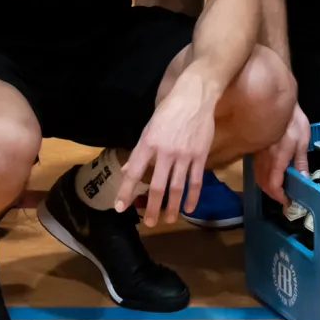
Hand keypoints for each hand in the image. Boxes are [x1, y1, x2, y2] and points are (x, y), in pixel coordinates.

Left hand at [116, 72, 218, 222]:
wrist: (195, 96)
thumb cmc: (169, 111)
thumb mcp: (149, 128)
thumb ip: (140, 152)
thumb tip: (128, 170)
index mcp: (148, 143)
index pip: (134, 172)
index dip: (126, 191)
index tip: (120, 208)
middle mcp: (165, 152)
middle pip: (157, 185)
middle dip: (151, 207)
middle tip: (149, 223)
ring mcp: (184, 155)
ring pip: (177, 187)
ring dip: (172, 206)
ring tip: (169, 219)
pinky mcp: (200, 155)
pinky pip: (196, 180)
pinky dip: (193, 196)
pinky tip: (189, 208)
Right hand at [256, 104, 311, 202]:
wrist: (277, 103)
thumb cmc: (293, 121)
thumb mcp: (302, 141)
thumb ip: (301, 162)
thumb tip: (304, 180)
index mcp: (277, 159)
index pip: (274, 185)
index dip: (280, 197)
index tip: (288, 202)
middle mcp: (264, 160)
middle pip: (264, 185)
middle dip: (274, 195)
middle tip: (285, 198)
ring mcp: (257, 155)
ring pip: (258, 178)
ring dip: (268, 187)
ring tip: (280, 189)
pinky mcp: (255, 151)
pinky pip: (256, 170)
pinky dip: (263, 178)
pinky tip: (272, 176)